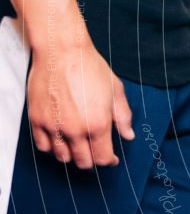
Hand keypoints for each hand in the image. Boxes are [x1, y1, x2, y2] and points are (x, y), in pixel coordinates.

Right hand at [27, 43, 134, 167]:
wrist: (62, 51)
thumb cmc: (90, 68)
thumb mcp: (116, 91)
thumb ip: (123, 117)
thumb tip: (128, 136)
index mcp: (98, 124)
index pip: (102, 158)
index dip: (109, 161)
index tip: (111, 159)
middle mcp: (75, 130)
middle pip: (83, 162)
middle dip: (92, 160)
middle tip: (96, 152)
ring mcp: (54, 127)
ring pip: (62, 157)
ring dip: (72, 155)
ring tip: (79, 145)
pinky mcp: (37, 121)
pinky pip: (43, 147)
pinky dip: (53, 147)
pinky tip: (61, 140)